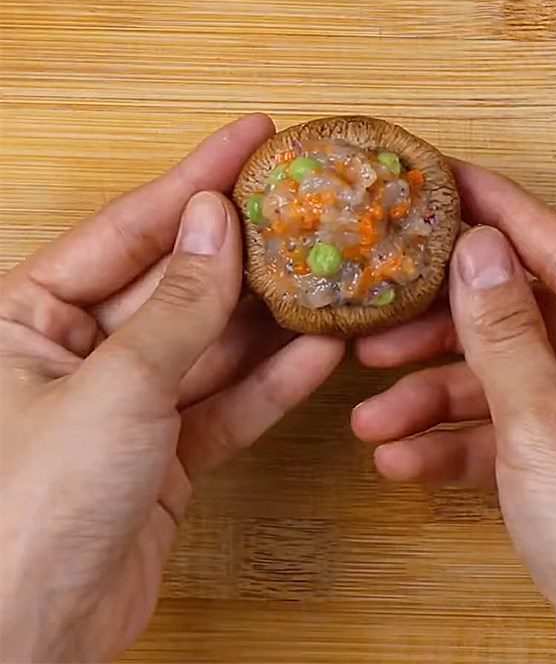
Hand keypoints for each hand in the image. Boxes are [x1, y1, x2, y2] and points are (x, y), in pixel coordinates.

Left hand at [0, 114, 344, 662]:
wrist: (29, 641)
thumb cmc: (30, 507)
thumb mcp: (116, 385)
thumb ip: (179, 305)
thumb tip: (218, 221)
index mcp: (29, 314)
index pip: (130, 226)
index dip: (196, 178)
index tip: (252, 138)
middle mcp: (78, 350)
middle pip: (179, 282)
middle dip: (244, 250)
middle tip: (305, 208)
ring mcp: (127, 402)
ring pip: (211, 343)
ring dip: (270, 319)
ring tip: (329, 278)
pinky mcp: (165, 452)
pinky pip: (226, 403)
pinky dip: (271, 383)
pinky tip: (321, 353)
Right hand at [353, 161, 555, 662]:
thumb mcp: (545, 427)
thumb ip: (503, 329)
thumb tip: (477, 247)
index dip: (501, 213)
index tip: (449, 178)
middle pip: (534, 319)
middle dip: (449, 336)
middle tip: (381, 322)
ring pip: (519, 375)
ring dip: (443, 398)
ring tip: (372, 413)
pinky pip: (524, 425)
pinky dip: (466, 441)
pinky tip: (403, 458)